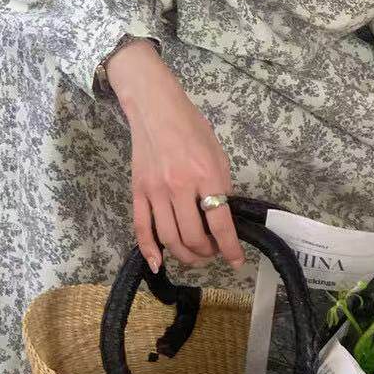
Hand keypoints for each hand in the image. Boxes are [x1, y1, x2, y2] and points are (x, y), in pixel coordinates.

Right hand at [106, 40, 245, 274]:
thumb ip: (221, 187)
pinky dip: (149, 251)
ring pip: (169, 239)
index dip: (230, 248)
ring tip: (196, 255)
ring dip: (185, 255)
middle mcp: (179, 187)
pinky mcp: (138, 192)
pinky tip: (159, 263)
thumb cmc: (193, 128)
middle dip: (207, 253)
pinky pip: (141, 228)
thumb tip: (225, 218)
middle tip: (214, 252)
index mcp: (206, 176)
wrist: (156, 109)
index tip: (236, 261)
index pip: (220, 223)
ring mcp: (155, 191)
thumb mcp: (218, 155)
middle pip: (193, 237)